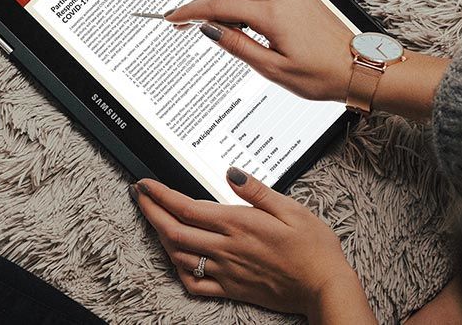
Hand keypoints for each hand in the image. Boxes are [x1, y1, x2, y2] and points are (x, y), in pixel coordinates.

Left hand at [131, 168, 375, 322]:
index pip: (186, 207)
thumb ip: (256, 191)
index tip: (144, 184)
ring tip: (154, 221)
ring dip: (160, 237)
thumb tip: (231, 172)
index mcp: (239, 224)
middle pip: (173, 231)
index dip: (159, 195)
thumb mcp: (291, 209)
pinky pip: (194, 284)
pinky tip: (177, 259)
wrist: (323, 287)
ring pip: (179, 256)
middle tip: (138, 197)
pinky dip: (178, 270)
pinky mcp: (231, 290)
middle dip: (150, 212)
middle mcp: (226, 248)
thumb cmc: (314, 248)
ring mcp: (226, 271)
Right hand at [166, 0, 354, 101]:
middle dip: (201, 0)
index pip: (219, 6)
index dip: (191, 11)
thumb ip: (237, 45)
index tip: (174, 18)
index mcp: (273, 14)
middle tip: (186, 18)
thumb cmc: (320, 74)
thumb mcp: (272, 70)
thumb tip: (209, 29)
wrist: (356, 68)